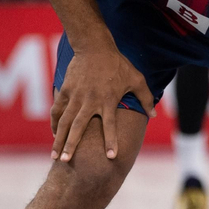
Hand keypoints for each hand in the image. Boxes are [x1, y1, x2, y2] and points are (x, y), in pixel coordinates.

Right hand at [50, 48, 154, 162]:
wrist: (94, 47)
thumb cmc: (118, 64)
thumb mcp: (136, 78)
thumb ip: (145, 97)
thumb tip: (154, 115)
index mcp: (108, 100)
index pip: (110, 125)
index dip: (111, 141)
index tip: (111, 157)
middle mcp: (90, 101)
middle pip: (78, 127)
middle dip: (72, 145)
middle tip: (67, 161)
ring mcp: (76, 96)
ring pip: (64, 121)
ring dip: (59, 139)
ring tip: (56, 156)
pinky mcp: (66, 91)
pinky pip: (57, 110)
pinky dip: (55, 123)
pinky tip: (55, 134)